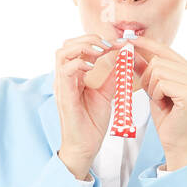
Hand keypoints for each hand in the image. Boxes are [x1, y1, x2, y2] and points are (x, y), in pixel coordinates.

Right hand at [53, 33, 120, 176]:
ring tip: (101, 51)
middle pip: (67, 44)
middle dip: (89, 38)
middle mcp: (65, 78)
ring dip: (83, 47)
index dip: (97, 40)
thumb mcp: (107, 94)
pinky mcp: (64, 96)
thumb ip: (112, 76)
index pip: (78, 47)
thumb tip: (123, 58)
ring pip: (62, 53)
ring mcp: (62, 86)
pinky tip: (93, 68)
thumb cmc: (92, 123)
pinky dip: (80, 64)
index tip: (117, 43)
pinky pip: (66, 72)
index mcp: (74, 76)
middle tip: (109, 45)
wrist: (85, 147)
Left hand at [128, 36, 186, 169]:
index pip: (165, 49)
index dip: (145, 44)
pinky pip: (161, 83)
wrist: (176, 141)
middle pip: (157, 60)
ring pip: (157, 71)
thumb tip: (130, 50)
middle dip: (147, 77)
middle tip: (154, 94)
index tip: (127, 39)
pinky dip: (156, 94)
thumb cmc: (167, 116)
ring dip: (151, 87)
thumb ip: (144, 69)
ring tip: (160, 100)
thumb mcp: (153, 88)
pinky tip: (164, 103)